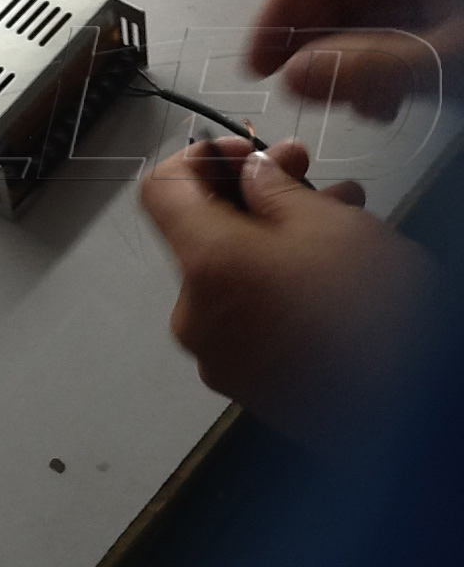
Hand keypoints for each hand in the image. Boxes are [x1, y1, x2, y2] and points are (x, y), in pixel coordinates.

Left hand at [140, 138, 433, 455]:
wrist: (406, 414)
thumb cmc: (372, 319)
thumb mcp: (329, 223)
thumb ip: (275, 185)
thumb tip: (253, 172)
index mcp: (204, 265)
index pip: (160, 189)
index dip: (196, 158)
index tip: (241, 152)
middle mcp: (195, 314)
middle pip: (202, 231)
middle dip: (253, 192)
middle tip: (303, 169)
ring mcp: (217, 354)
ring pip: (233, 272)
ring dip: (275, 233)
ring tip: (338, 211)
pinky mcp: (245, 381)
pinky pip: (246, 314)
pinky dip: (275, 280)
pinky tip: (329, 267)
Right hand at [247, 0, 463, 120]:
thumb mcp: (450, 58)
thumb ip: (376, 68)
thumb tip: (293, 77)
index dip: (281, 11)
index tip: (256, 64)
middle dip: (313, 46)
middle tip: (297, 90)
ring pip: (361, 16)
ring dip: (345, 63)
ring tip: (354, 102)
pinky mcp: (443, 10)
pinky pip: (389, 31)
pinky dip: (375, 67)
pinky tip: (383, 98)